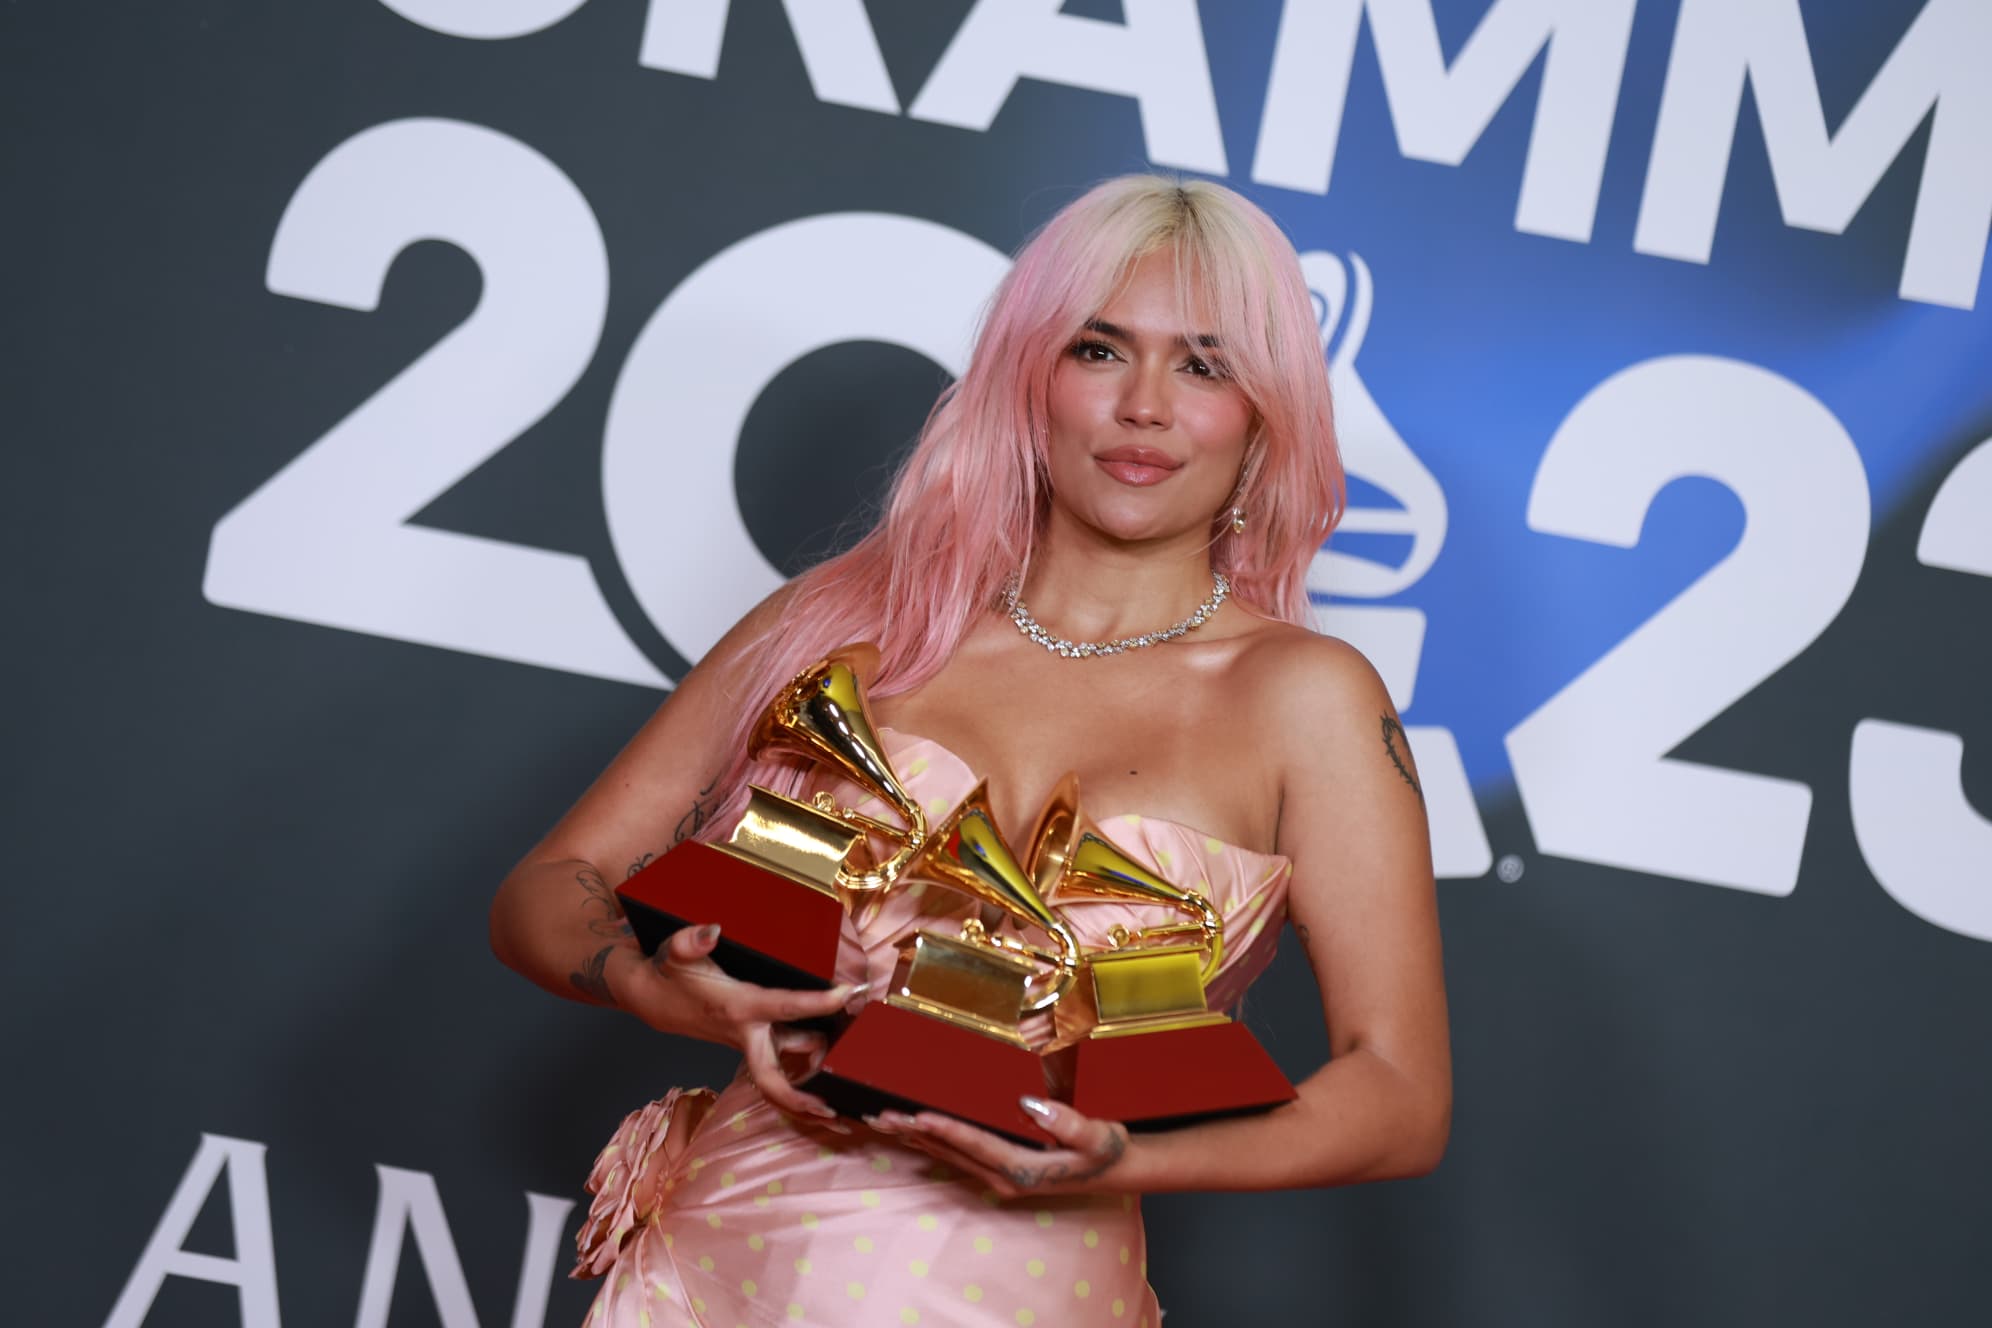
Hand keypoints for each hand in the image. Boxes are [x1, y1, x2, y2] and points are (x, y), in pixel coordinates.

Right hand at [609, 923, 859, 1122]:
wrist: (652, 997)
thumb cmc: (670, 973)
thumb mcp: (675, 951)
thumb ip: (691, 941)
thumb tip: (712, 931)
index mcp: (738, 1008)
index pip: (784, 1007)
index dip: (815, 1002)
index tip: (846, 994)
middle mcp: (746, 1033)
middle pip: (771, 1078)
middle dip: (798, 1098)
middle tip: (831, 1111)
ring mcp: (748, 1043)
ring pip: (780, 1076)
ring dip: (806, 1093)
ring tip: (843, 1108)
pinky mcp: (751, 1045)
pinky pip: (778, 1068)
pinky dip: (798, 1081)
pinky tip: (824, 1085)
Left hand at [866, 1097, 1131, 1197]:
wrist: (1117, 1169)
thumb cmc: (1106, 1149)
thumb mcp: (1098, 1137)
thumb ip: (1068, 1123)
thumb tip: (1031, 1104)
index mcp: (1024, 1169)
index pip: (976, 1144)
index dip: (946, 1129)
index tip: (918, 1115)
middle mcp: (1005, 1177)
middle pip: (951, 1152)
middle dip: (916, 1134)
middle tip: (883, 1116)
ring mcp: (1000, 1177)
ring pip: (949, 1156)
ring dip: (916, 1140)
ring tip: (885, 1122)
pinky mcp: (1000, 1171)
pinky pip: (958, 1156)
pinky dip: (932, 1143)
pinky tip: (915, 1133)